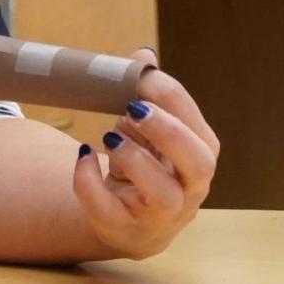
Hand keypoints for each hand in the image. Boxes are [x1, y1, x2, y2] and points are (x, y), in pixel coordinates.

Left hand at [71, 49, 218, 258]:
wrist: (127, 221)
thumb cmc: (144, 165)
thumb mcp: (146, 129)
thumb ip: (146, 93)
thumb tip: (144, 54)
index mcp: (200, 156)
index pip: (197, 126)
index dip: (170, 98)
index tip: (141, 77)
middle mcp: (190, 189)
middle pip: (198, 163)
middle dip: (169, 132)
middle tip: (134, 108)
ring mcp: (162, 216)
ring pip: (163, 194)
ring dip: (134, 159)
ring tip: (109, 135)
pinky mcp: (126, 230)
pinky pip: (108, 210)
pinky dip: (89, 181)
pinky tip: (83, 156)